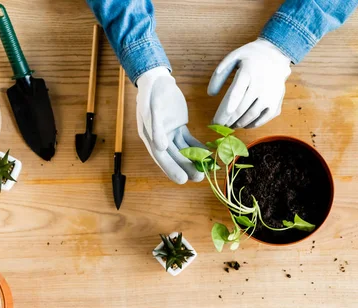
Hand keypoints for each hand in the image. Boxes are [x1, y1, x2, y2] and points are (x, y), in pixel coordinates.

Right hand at [136, 67, 204, 183]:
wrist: (157, 79)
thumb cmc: (151, 92)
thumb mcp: (151, 108)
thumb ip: (156, 128)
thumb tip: (161, 147)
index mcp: (149, 137)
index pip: (160, 157)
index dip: (171, 169)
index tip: (182, 180)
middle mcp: (159, 139)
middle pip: (174, 157)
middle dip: (186, 167)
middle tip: (199, 178)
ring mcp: (170, 134)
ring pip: (183, 150)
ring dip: (194, 160)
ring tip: (206, 170)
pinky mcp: (180, 127)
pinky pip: (190, 140)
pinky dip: (198, 147)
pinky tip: (208, 155)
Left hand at [208, 39, 291, 128]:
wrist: (277, 54)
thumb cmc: (251, 57)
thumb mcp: (233, 57)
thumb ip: (220, 74)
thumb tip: (210, 93)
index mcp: (248, 72)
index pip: (235, 95)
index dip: (225, 111)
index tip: (215, 121)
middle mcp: (261, 85)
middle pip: (241, 108)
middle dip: (228, 120)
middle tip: (219, 126)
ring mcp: (270, 95)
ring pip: (252, 115)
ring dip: (238, 123)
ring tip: (230, 125)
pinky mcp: (276, 103)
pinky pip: (263, 119)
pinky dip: (252, 125)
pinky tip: (244, 124)